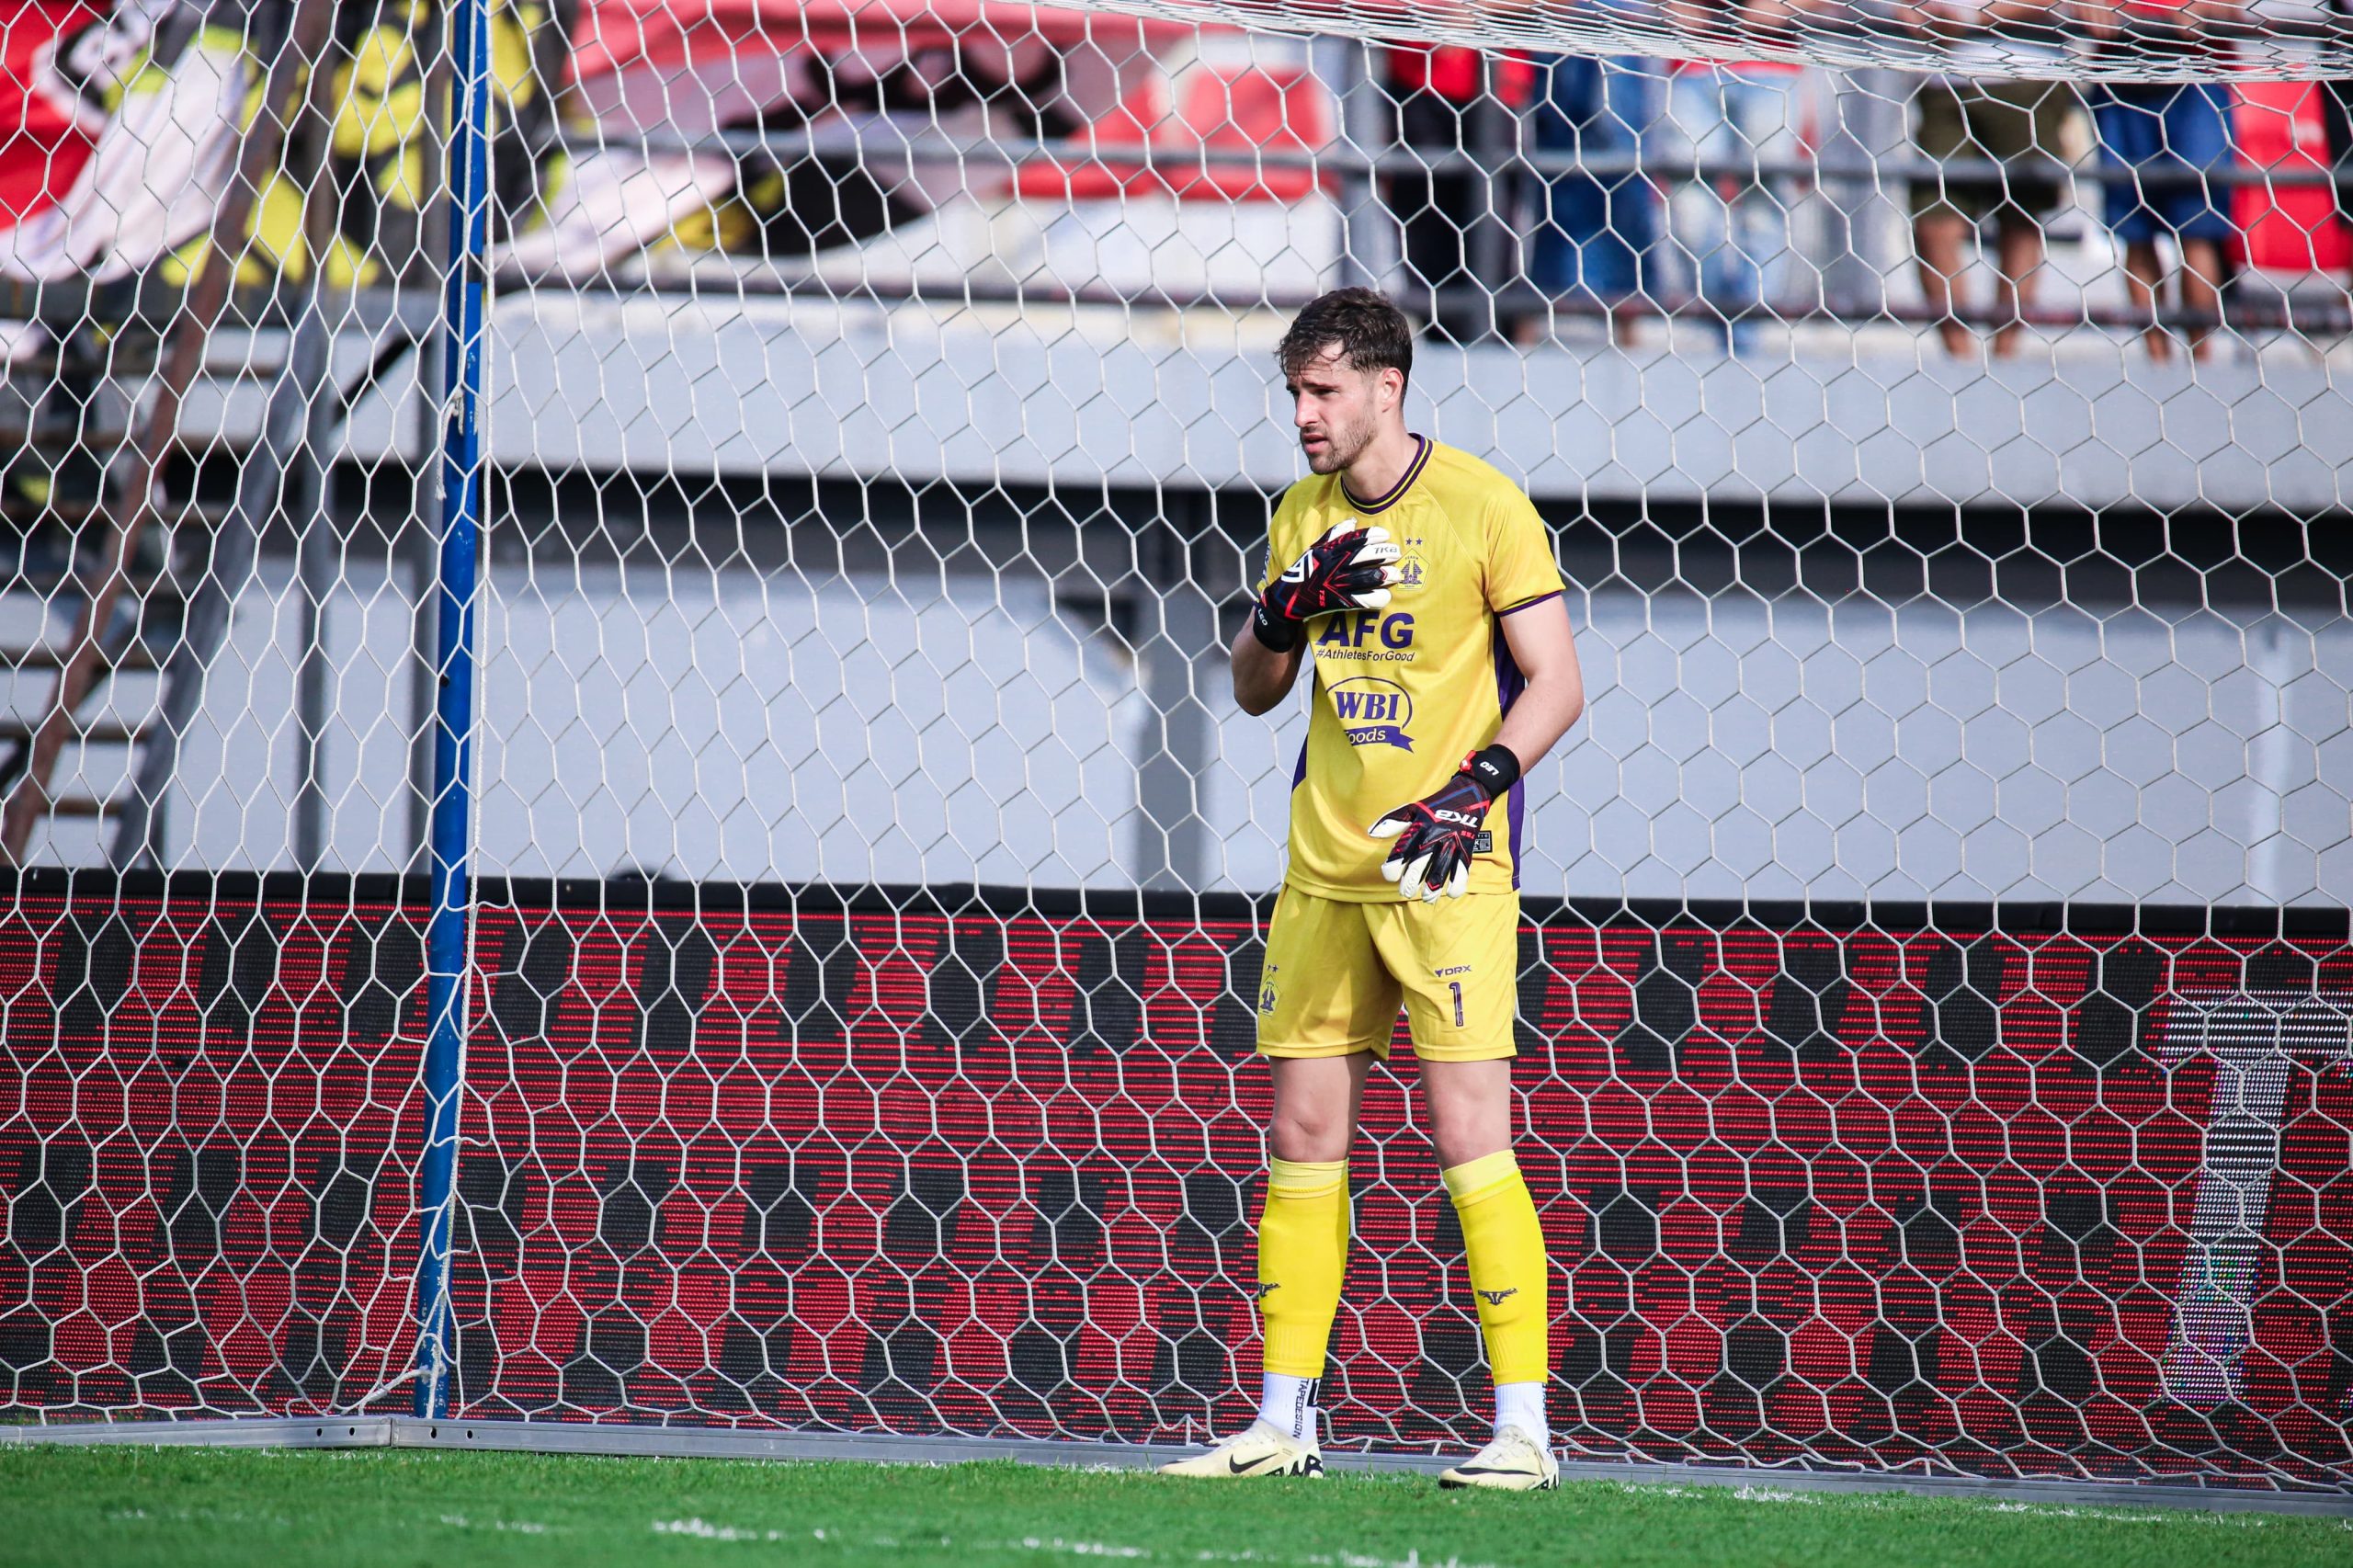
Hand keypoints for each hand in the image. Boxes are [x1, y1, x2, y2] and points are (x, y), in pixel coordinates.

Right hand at [1252, 523, 1401, 650]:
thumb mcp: (1314, 549)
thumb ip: (1333, 535)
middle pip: (1362, 557)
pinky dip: (1374, 599)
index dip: (1370, 536)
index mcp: (1328, 551)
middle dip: (1382, 553)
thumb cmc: (1303, 572)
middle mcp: (1332, 566)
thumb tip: (1352, 522)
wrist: (1287, 598)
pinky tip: (1385, 597)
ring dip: (1382, 576)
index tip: (1385, 535)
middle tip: (1396, 553)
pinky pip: (1359, 600)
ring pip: (1364, 578)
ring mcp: (1335, 584)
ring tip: (1397, 575)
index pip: (1352, 540)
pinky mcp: (1336, 602)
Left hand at [1370, 749, 1518, 901]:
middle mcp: (1435, 835)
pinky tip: (1451, 893)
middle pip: (1421, 861)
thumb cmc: (1435, 805)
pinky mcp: (1466, 847)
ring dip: (1434, 886)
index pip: (1404, 846)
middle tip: (1404, 892)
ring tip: (1426, 898)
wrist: (1468, 794)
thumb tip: (1372, 833)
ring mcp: (1452, 842)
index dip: (1395, 862)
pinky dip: (1458, 882)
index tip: (1389, 876)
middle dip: (1411, 880)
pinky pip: (1463, 868)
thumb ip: (1393, 822)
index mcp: (1420, 825)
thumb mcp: (1413, 809)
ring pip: (1442, 868)